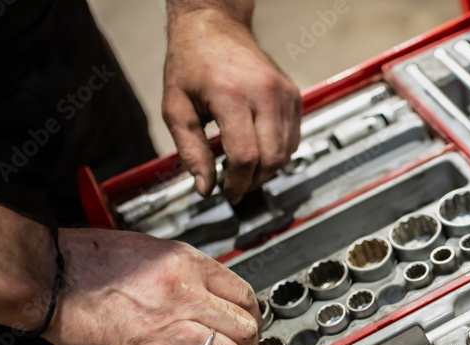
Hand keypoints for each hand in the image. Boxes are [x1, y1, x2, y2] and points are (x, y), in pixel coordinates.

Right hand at [45, 228, 260, 344]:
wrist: (50, 275)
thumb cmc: (92, 261)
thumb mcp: (154, 250)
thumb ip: (188, 271)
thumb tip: (213, 293)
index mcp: (188, 264)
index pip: (245, 294)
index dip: (252, 316)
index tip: (247, 325)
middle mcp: (184, 293)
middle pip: (245, 327)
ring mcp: (165, 326)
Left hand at [163, 6, 300, 203]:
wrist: (215, 25)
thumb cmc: (192, 62)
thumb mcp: (176, 107)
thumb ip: (190, 150)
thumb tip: (205, 188)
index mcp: (231, 94)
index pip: (245, 155)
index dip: (237, 183)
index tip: (227, 193)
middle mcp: (264, 93)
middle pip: (271, 159)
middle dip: (253, 181)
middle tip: (235, 187)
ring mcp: (284, 93)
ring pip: (286, 153)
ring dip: (267, 170)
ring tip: (244, 170)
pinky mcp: (293, 95)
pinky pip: (293, 139)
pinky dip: (278, 153)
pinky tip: (257, 150)